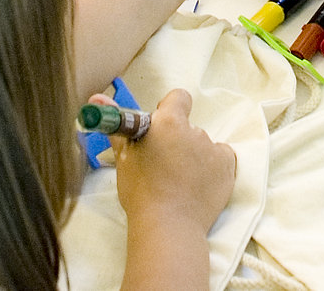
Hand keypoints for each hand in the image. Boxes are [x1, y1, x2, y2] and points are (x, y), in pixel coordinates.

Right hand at [111, 89, 235, 235]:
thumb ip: (117, 124)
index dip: (171, 110)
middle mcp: (194, 130)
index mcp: (168, 122)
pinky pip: (221, 158)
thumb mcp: (124, 157)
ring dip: (193, 156)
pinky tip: (198, 184)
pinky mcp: (228, 167)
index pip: (179, 97)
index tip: (162, 129)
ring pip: (202, 145)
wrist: (168, 226)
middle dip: (178, 141)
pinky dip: (212, 168)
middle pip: (187, 128)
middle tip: (164, 165)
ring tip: (180, 182)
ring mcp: (213, 149)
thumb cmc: (140, 192)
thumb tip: (96, 96)